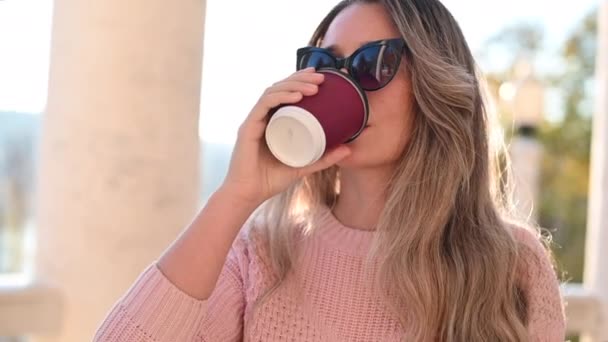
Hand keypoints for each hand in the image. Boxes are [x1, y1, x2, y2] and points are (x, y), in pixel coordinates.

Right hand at [221, 67, 350, 204]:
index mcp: (272, 121)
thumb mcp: (304, 166)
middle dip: (301, 78)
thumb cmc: (271, 180)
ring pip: (273, 91)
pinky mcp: (248, 127)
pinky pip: (264, 105)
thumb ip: (323, 158)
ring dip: (294, 85)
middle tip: (322, 77)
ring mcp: (254, 120)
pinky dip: (281, 97)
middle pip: (280, 87)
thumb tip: (348, 149)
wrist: (248, 195)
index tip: (322, 76)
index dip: (302, 80)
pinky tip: (297, 96)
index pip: (286, 92)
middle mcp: (262, 117)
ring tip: (314, 86)